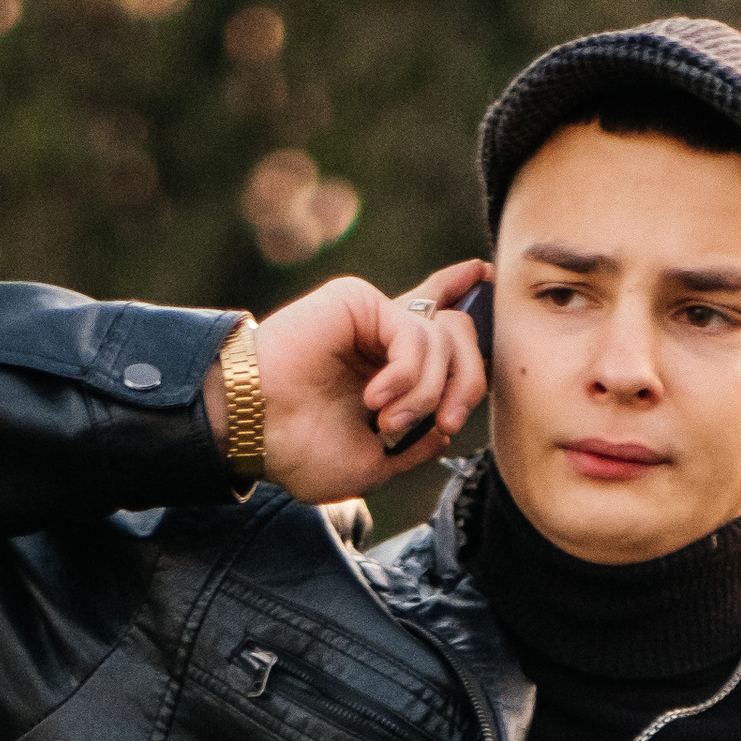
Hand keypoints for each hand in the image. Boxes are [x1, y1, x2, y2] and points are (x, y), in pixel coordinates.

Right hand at [204, 259, 489, 500]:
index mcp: (387, 368)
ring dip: (425, 394)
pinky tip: (376, 399)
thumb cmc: (300, 451)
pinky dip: (407, 374)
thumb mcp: (377, 463)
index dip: (462, 299)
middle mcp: (382, 337)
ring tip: (386, 421)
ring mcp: (372, 316)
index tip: (484, 277)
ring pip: (444, 339)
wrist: (255, 433)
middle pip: (460, 334)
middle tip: (447, 422)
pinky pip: (414, 333)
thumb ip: (418, 441)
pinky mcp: (358, 301)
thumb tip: (448, 425)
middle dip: (468, 385)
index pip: (436, 326)